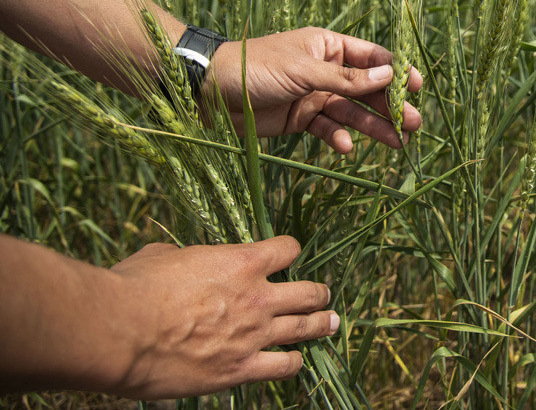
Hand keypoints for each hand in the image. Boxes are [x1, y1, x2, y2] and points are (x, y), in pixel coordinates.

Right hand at [107, 236, 334, 399]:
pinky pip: (282, 367)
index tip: (289, 255)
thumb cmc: (134, 287)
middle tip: (324, 295)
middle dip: (318, 293)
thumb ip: (184, 257)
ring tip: (332, 323)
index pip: (287, 249)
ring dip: (321, 324)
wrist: (121, 331)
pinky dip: (293, 362)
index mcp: (241, 262)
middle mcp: (257, 297)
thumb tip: (178, 258)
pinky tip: (296, 361)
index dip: (289, 251)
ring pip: (305, 328)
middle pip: (308, 292)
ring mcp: (253, 335)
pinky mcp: (240, 369)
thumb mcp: (162, 256)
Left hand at [207, 27, 422, 152]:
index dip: (397, 71)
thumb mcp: (304, 71)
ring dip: (373, 127)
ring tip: (397, 143)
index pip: (372, 57)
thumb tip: (390, 74)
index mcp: (327, 46)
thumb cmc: (256, 68)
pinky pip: (328, 129)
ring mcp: (314, 95)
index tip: (418, 87)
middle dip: (391, 106)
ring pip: (352, 112)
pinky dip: (338, 139)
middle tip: (414, 124)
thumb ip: (347, 79)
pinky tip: (345, 149)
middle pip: (367, 89)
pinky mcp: (300, 119)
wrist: (207, 91)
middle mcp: (325, 70)